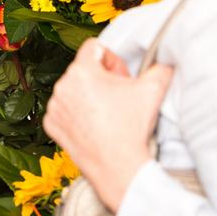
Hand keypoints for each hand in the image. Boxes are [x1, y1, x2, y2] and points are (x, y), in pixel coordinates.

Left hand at [43, 38, 173, 211]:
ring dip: (88, 95)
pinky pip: (63, 109)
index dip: (112, 59)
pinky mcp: (51, 125)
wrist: (119, 168)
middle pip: (83, 69)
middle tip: (118, 97)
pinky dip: (76, 114)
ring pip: (72, 89)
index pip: (94, 47)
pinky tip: (93, 125)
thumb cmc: (131, 129)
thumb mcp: (153, 90)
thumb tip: (165, 60)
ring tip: (107, 113)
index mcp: (82, 71)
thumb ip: (160, 67)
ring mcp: (54, 107)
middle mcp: (62, 86)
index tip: (121, 78)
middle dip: (101, 78)